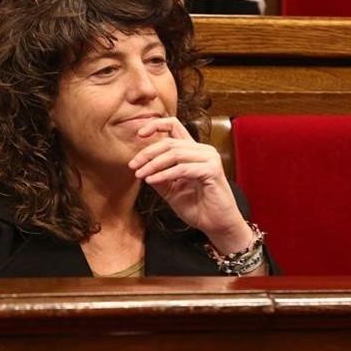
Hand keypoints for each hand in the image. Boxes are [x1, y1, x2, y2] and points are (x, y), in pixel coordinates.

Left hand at [128, 117, 252, 252]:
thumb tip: (139, 166)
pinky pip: (182, 169)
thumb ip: (158, 175)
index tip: (139, 134)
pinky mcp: (212, 170)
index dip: (155, 126)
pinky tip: (151, 180)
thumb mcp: (170, 190)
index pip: (174, 126)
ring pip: (174, 154)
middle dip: (147, 153)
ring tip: (140, 174)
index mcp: (193, 151)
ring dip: (153, 164)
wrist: (217, 225)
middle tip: (133, 165)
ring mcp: (209, 159)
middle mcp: (203, 151)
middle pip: (169, 142)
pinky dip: (164, 174)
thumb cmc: (197, 207)